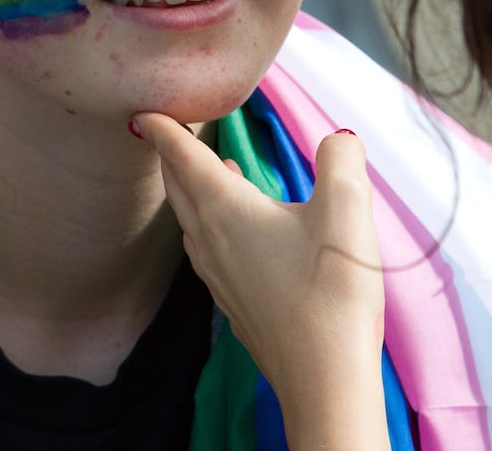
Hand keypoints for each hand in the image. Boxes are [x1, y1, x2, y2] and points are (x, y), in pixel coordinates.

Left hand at [134, 112, 390, 450]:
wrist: (324, 379)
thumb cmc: (331, 290)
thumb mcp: (347, 208)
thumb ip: (341, 158)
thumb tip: (339, 141)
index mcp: (226, 208)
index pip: (183, 156)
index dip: (163, 128)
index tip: (144, 112)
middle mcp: (210, 239)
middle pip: (179, 187)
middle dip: (170, 155)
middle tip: (165, 130)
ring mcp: (218, 276)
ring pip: (189, 220)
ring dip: (186, 190)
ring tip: (198, 171)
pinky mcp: (234, 302)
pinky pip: (206, 248)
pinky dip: (206, 222)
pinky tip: (230, 229)